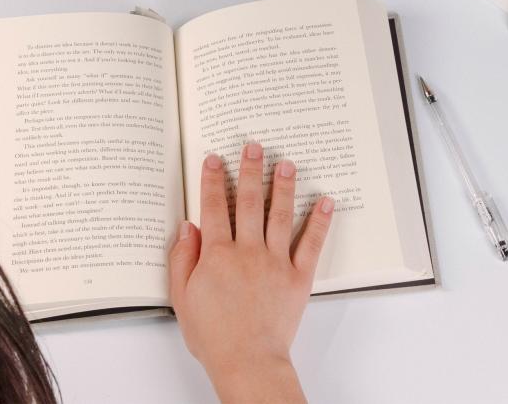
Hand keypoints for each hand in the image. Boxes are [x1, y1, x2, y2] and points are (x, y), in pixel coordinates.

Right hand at [169, 144, 334, 403]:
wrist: (247, 361)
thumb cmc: (213, 335)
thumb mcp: (182, 297)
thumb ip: (182, 259)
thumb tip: (187, 228)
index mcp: (217, 255)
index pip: (214, 208)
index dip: (213, 180)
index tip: (215, 160)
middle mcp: (247, 251)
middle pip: (248, 202)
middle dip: (249, 171)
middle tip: (254, 146)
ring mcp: (275, 262)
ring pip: (280, 215)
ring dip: (283, 186)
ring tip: (286, 163)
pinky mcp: (298, 277)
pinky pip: (310, 244)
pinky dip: (320, 221)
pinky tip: (326, 201)